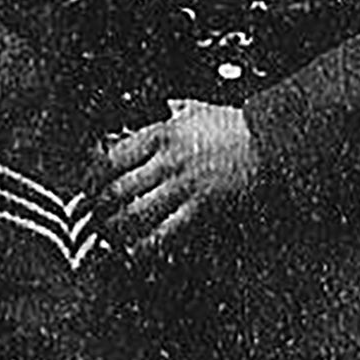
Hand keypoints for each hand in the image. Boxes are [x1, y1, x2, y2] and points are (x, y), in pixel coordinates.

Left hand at [89, 100, 259, 256]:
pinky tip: (136, 249)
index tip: (87, 186)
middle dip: (99, 207)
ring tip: (108, 234)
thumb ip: (169, 113)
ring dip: (116, 228)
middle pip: (117, 190)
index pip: (110, 159)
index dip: (91, 177)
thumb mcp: (194, 110)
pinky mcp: (201, 207)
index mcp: (161, 135)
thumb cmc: (235, 126)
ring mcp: (184, 186)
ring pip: (135, 214)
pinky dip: (146, 244)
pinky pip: (165, 232)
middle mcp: (168, 161)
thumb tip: (154, 113)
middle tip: (92, 216)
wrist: (272, 140)